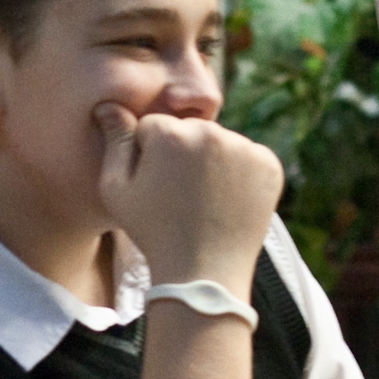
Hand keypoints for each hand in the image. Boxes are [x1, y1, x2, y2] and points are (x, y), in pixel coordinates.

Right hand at [94, 104, 282, 294]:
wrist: (205, 274)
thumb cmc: (153, 233)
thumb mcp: (116, 190)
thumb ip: (115, 141)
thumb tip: (109, 104)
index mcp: (170, 132)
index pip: (153, 127)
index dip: (149, 158)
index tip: (155, 188)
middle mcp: (211, 131)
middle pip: (189, 131)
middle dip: (182, 154)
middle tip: (180, 197)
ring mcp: (245, 147)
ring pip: (219, 143)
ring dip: (211, 162)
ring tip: (204, 202)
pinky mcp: (269, 164)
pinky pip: (247, 157)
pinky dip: (239, 174)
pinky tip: (227, 201)